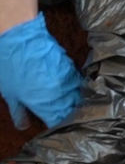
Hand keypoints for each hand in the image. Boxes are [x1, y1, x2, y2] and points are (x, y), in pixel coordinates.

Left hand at [0, 13, 81, 128]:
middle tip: (63, 116)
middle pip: (72, 108)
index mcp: (46, 103)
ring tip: (67, 103)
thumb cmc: (10, 67)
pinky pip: (74, 81)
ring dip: (72, 100)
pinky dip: (71, 86)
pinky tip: (63, 85)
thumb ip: (18, 112)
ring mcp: (68, 77)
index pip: (59, 120)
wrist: (19, 37)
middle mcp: (62, 92)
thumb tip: (23, 127)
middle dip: (68, 113)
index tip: (55, 126)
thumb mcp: (9, 94)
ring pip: (76, 94)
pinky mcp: (70, 65)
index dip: (58, 125)